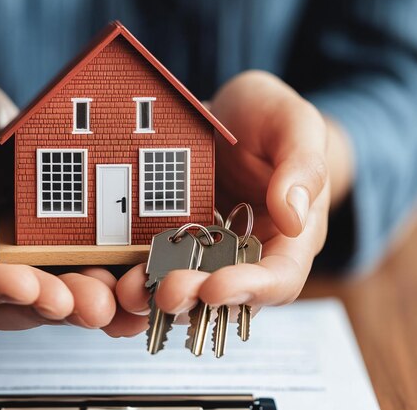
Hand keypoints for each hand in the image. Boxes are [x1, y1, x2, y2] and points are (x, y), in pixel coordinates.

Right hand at [0, 72, 141, 334]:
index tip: (27, 284)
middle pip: (16, 304)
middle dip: (56, 305)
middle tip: (92, 303)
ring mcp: (28, 258)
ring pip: (57, 297)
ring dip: (92, 304)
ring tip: (125, 299)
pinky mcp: (62, 248)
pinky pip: (86, 272)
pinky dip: (114, 283)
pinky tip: (142, 279)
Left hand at [117, 70, 350, 321]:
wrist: (229, 114)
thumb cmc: (269, 119)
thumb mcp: (292, 124)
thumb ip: (303, 166)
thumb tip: (294, 218)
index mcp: (289, 236)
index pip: (278, 278)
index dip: (249, 290)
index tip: (215, 287)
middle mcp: (246, 253)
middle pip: (226, 297)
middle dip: (195, 301)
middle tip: (166, 293)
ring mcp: (205, 250)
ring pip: (186, 291)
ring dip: (159, 299)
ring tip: (130, 292)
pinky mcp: (171, 239)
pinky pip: (155, 265)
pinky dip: (136, 276)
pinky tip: (114, 275)